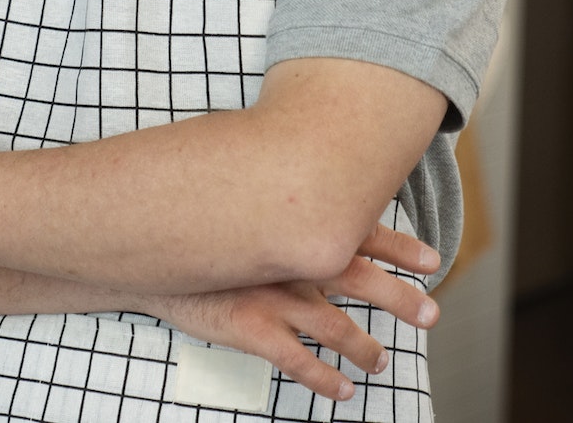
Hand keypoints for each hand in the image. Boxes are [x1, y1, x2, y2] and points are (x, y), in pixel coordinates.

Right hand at [143, 225, 441, 402]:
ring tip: (380, 361)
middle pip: (359, 278)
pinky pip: (298, 361)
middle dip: (401, 297)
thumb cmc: (187, 220)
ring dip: (366, 348)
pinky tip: (342, 391)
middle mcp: (289, 259)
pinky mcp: (250, 328)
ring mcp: (272, 296)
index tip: (432, 260)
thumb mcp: (233, 197)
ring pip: (336, 328)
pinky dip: (326, 379)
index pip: (357, 231)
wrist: (139, 248)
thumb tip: (294, 181)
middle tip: (431, 315)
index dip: (398, 246)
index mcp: (289, 225)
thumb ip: (268, 197)